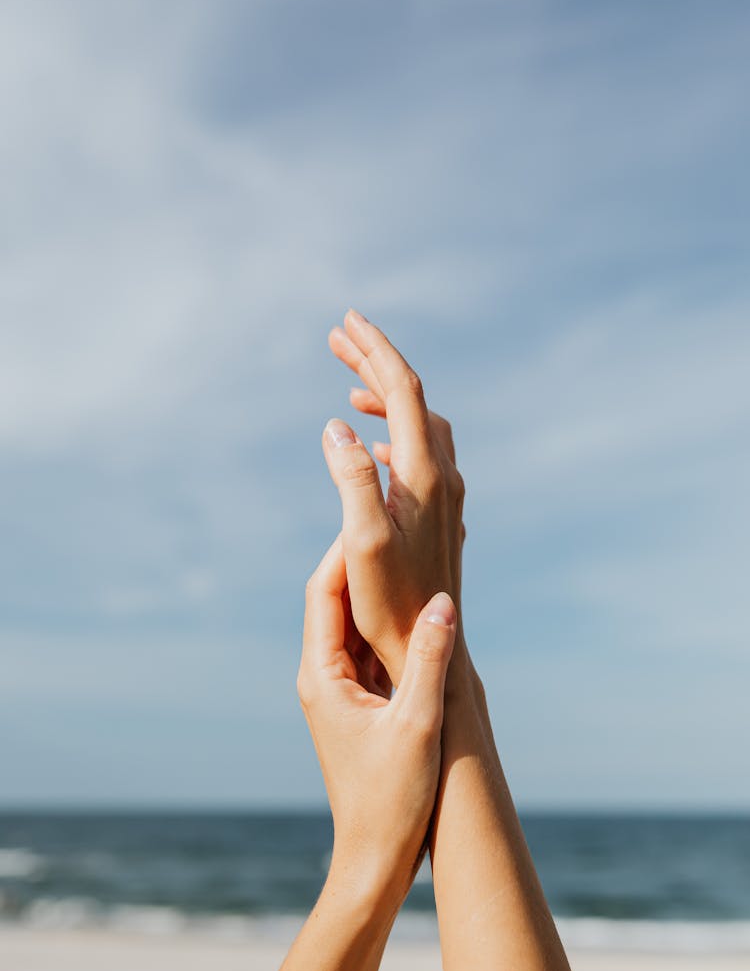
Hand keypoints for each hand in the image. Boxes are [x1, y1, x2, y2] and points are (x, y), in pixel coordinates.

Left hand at [297, 535, 456, 905]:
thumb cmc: (389, 802)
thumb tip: (443, 600)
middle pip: (338, 600)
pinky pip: (374, 651)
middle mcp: (323, 675)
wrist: (372, 861)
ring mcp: (341, 690)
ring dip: (381, 591)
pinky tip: (425, 609)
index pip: (326, 592)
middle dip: (365, 559)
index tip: (375, 510)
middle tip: (398, 517)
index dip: (348, 549)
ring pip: (357, 624)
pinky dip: (394, 626)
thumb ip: (430, 662)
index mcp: (321, 675)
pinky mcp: (360, 705)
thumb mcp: (417, 727)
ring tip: (415, 549)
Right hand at [323, 309, 464, 685]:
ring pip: (418, 424)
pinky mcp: (440, 514)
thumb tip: (336, 428)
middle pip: (412, 398)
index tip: (347, 321)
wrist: (432, 649)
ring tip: (350, 390)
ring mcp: (445, 495)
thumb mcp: (364, 542)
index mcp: (423, 474)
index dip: (375, 351)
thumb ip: (352, 480)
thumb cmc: (393, 604)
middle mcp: (442, 476)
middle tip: (339, 337)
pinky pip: (419, 452)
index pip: (403, 390)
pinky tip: (373, 445)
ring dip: (386, 398)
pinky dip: (394, 432)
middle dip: (376, 363)